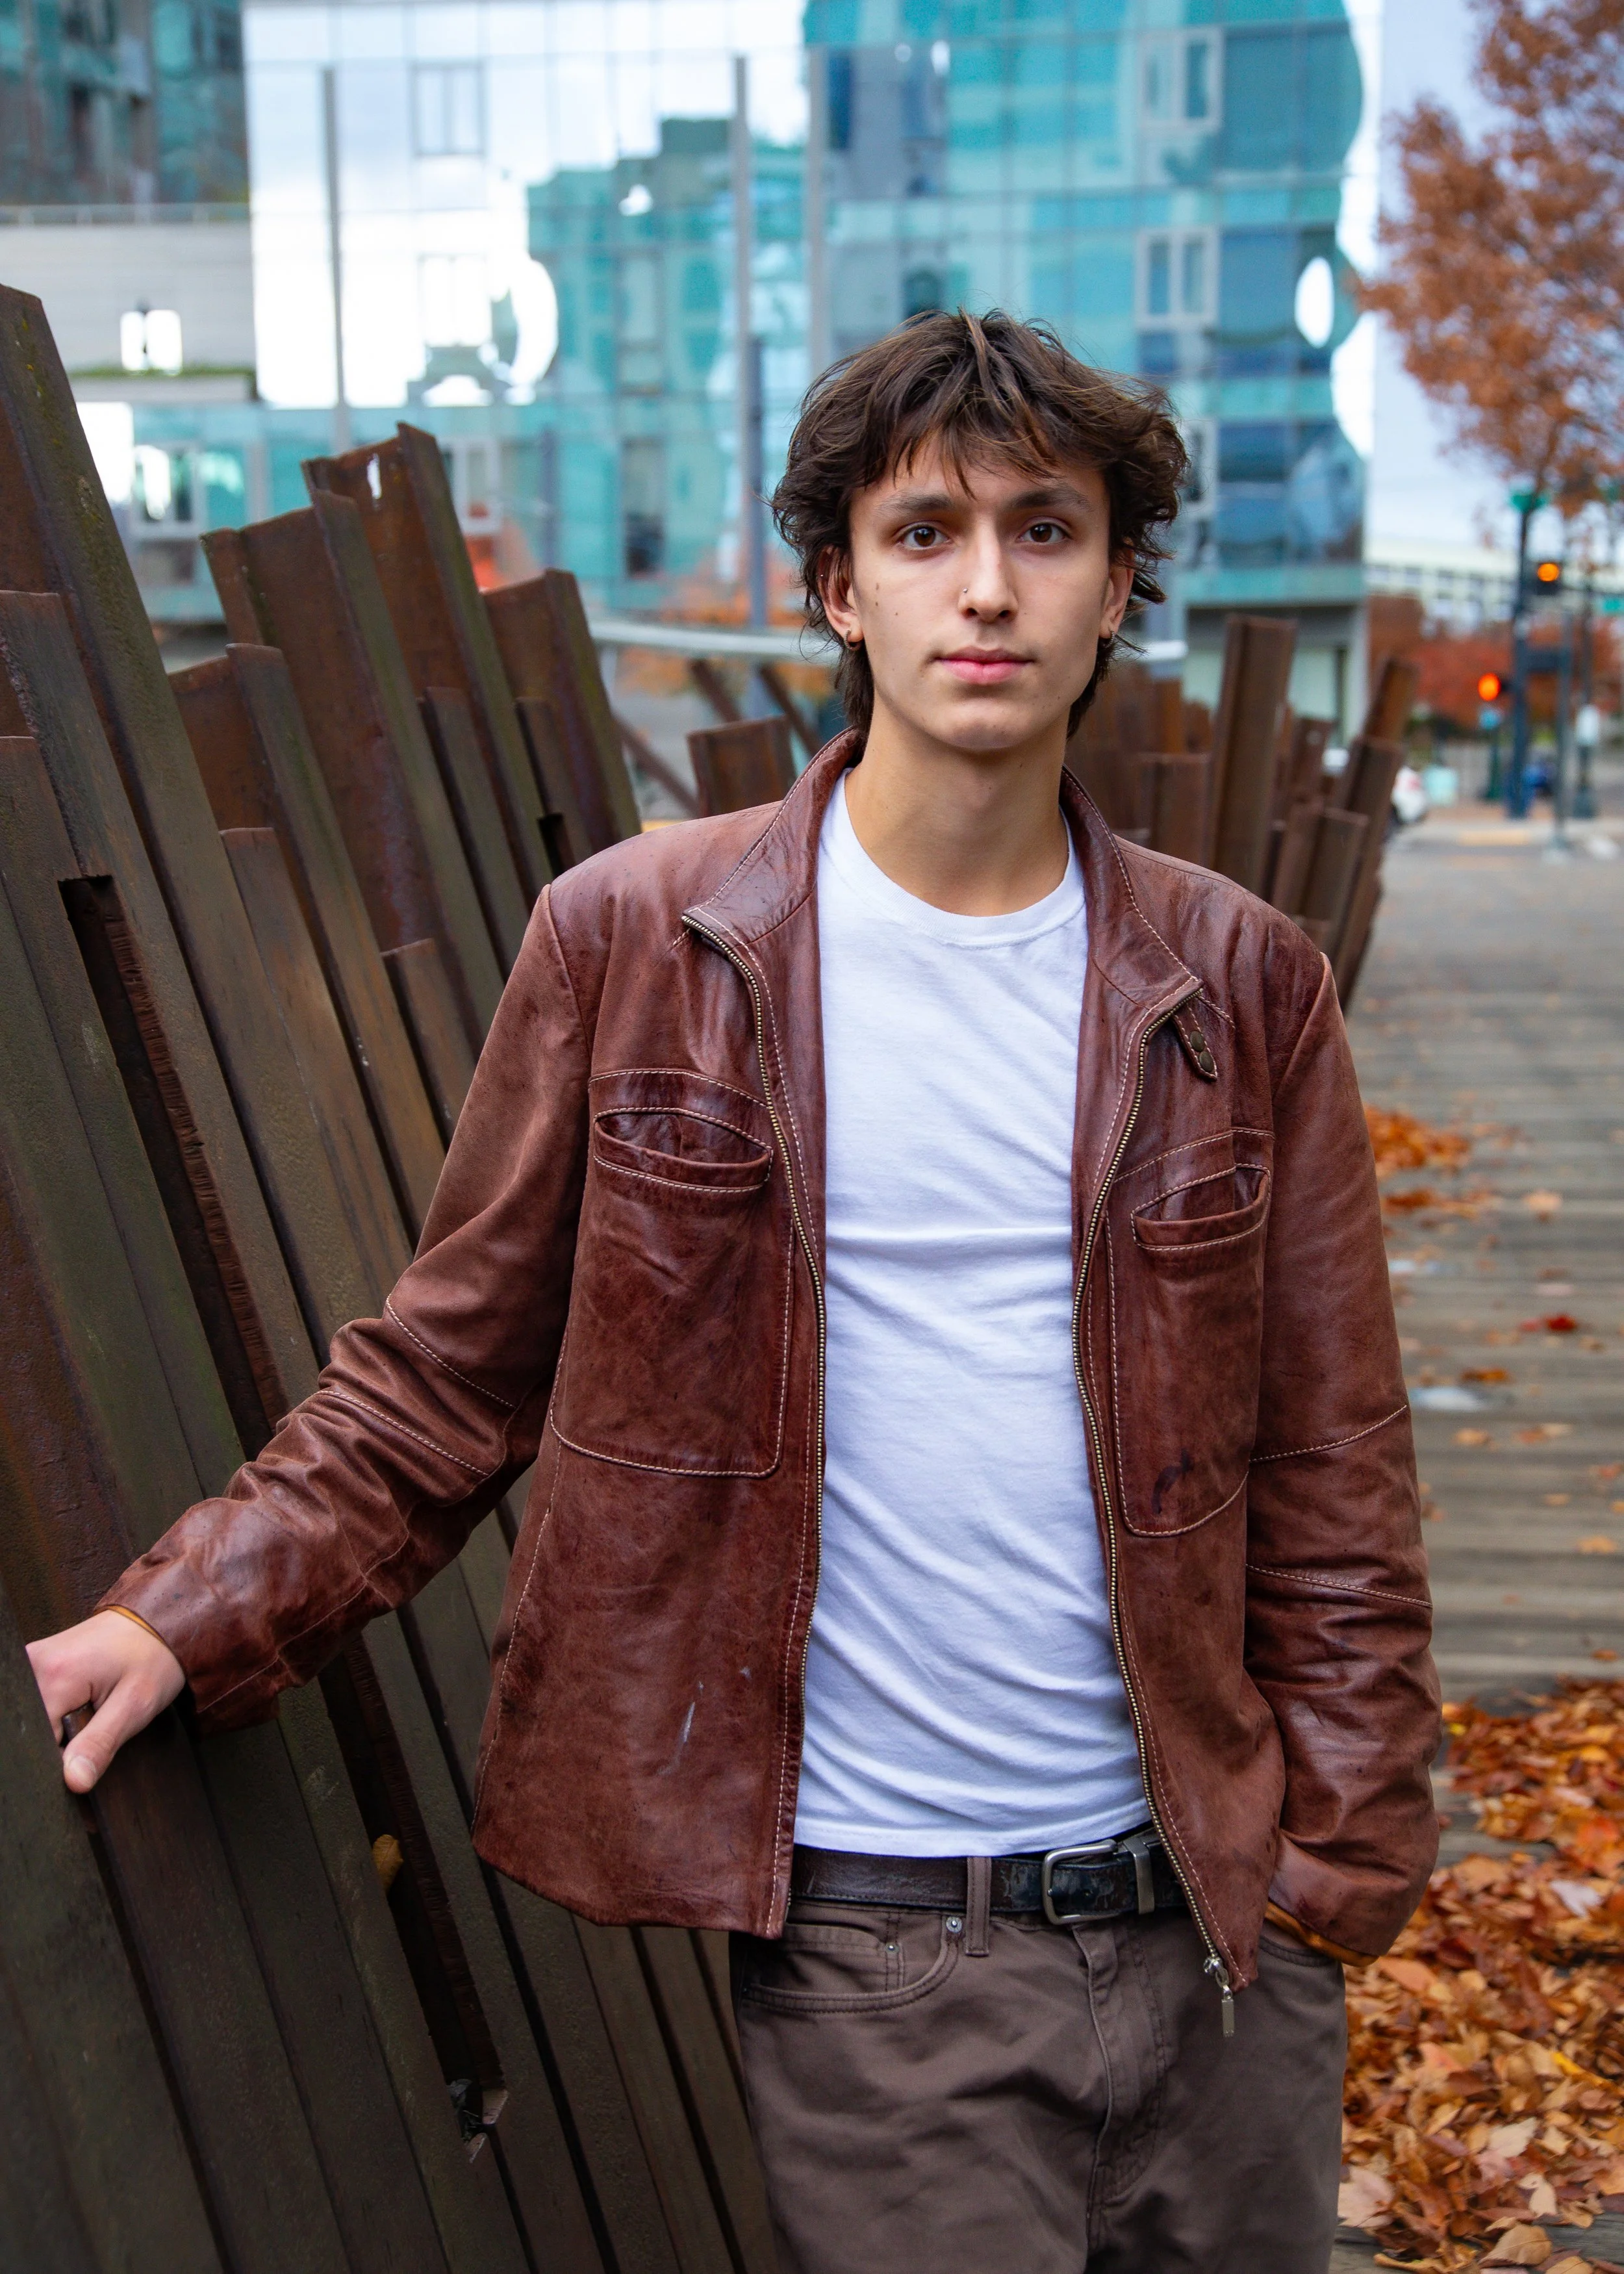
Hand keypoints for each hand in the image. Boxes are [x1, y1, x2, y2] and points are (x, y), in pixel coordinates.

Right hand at [27, 1610, 185, 1791]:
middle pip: (32, 1731)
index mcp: (53, 1674)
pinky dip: (56, 1715)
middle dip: (60, 1742)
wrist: (156, 1623)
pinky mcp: (34, 1666)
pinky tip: (78, 1706)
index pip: (38, 1744)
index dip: (64, 1760)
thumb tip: (73, 1782)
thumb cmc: (152, 1659)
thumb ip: (99, 1745)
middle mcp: (32, 1664)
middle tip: (96, 1723)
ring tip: (89, 1711)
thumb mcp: (134, 1706)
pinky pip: (37, 1705)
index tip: (91, 1753)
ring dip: (59, 1727)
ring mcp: (30, 1663)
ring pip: (34, 1720)